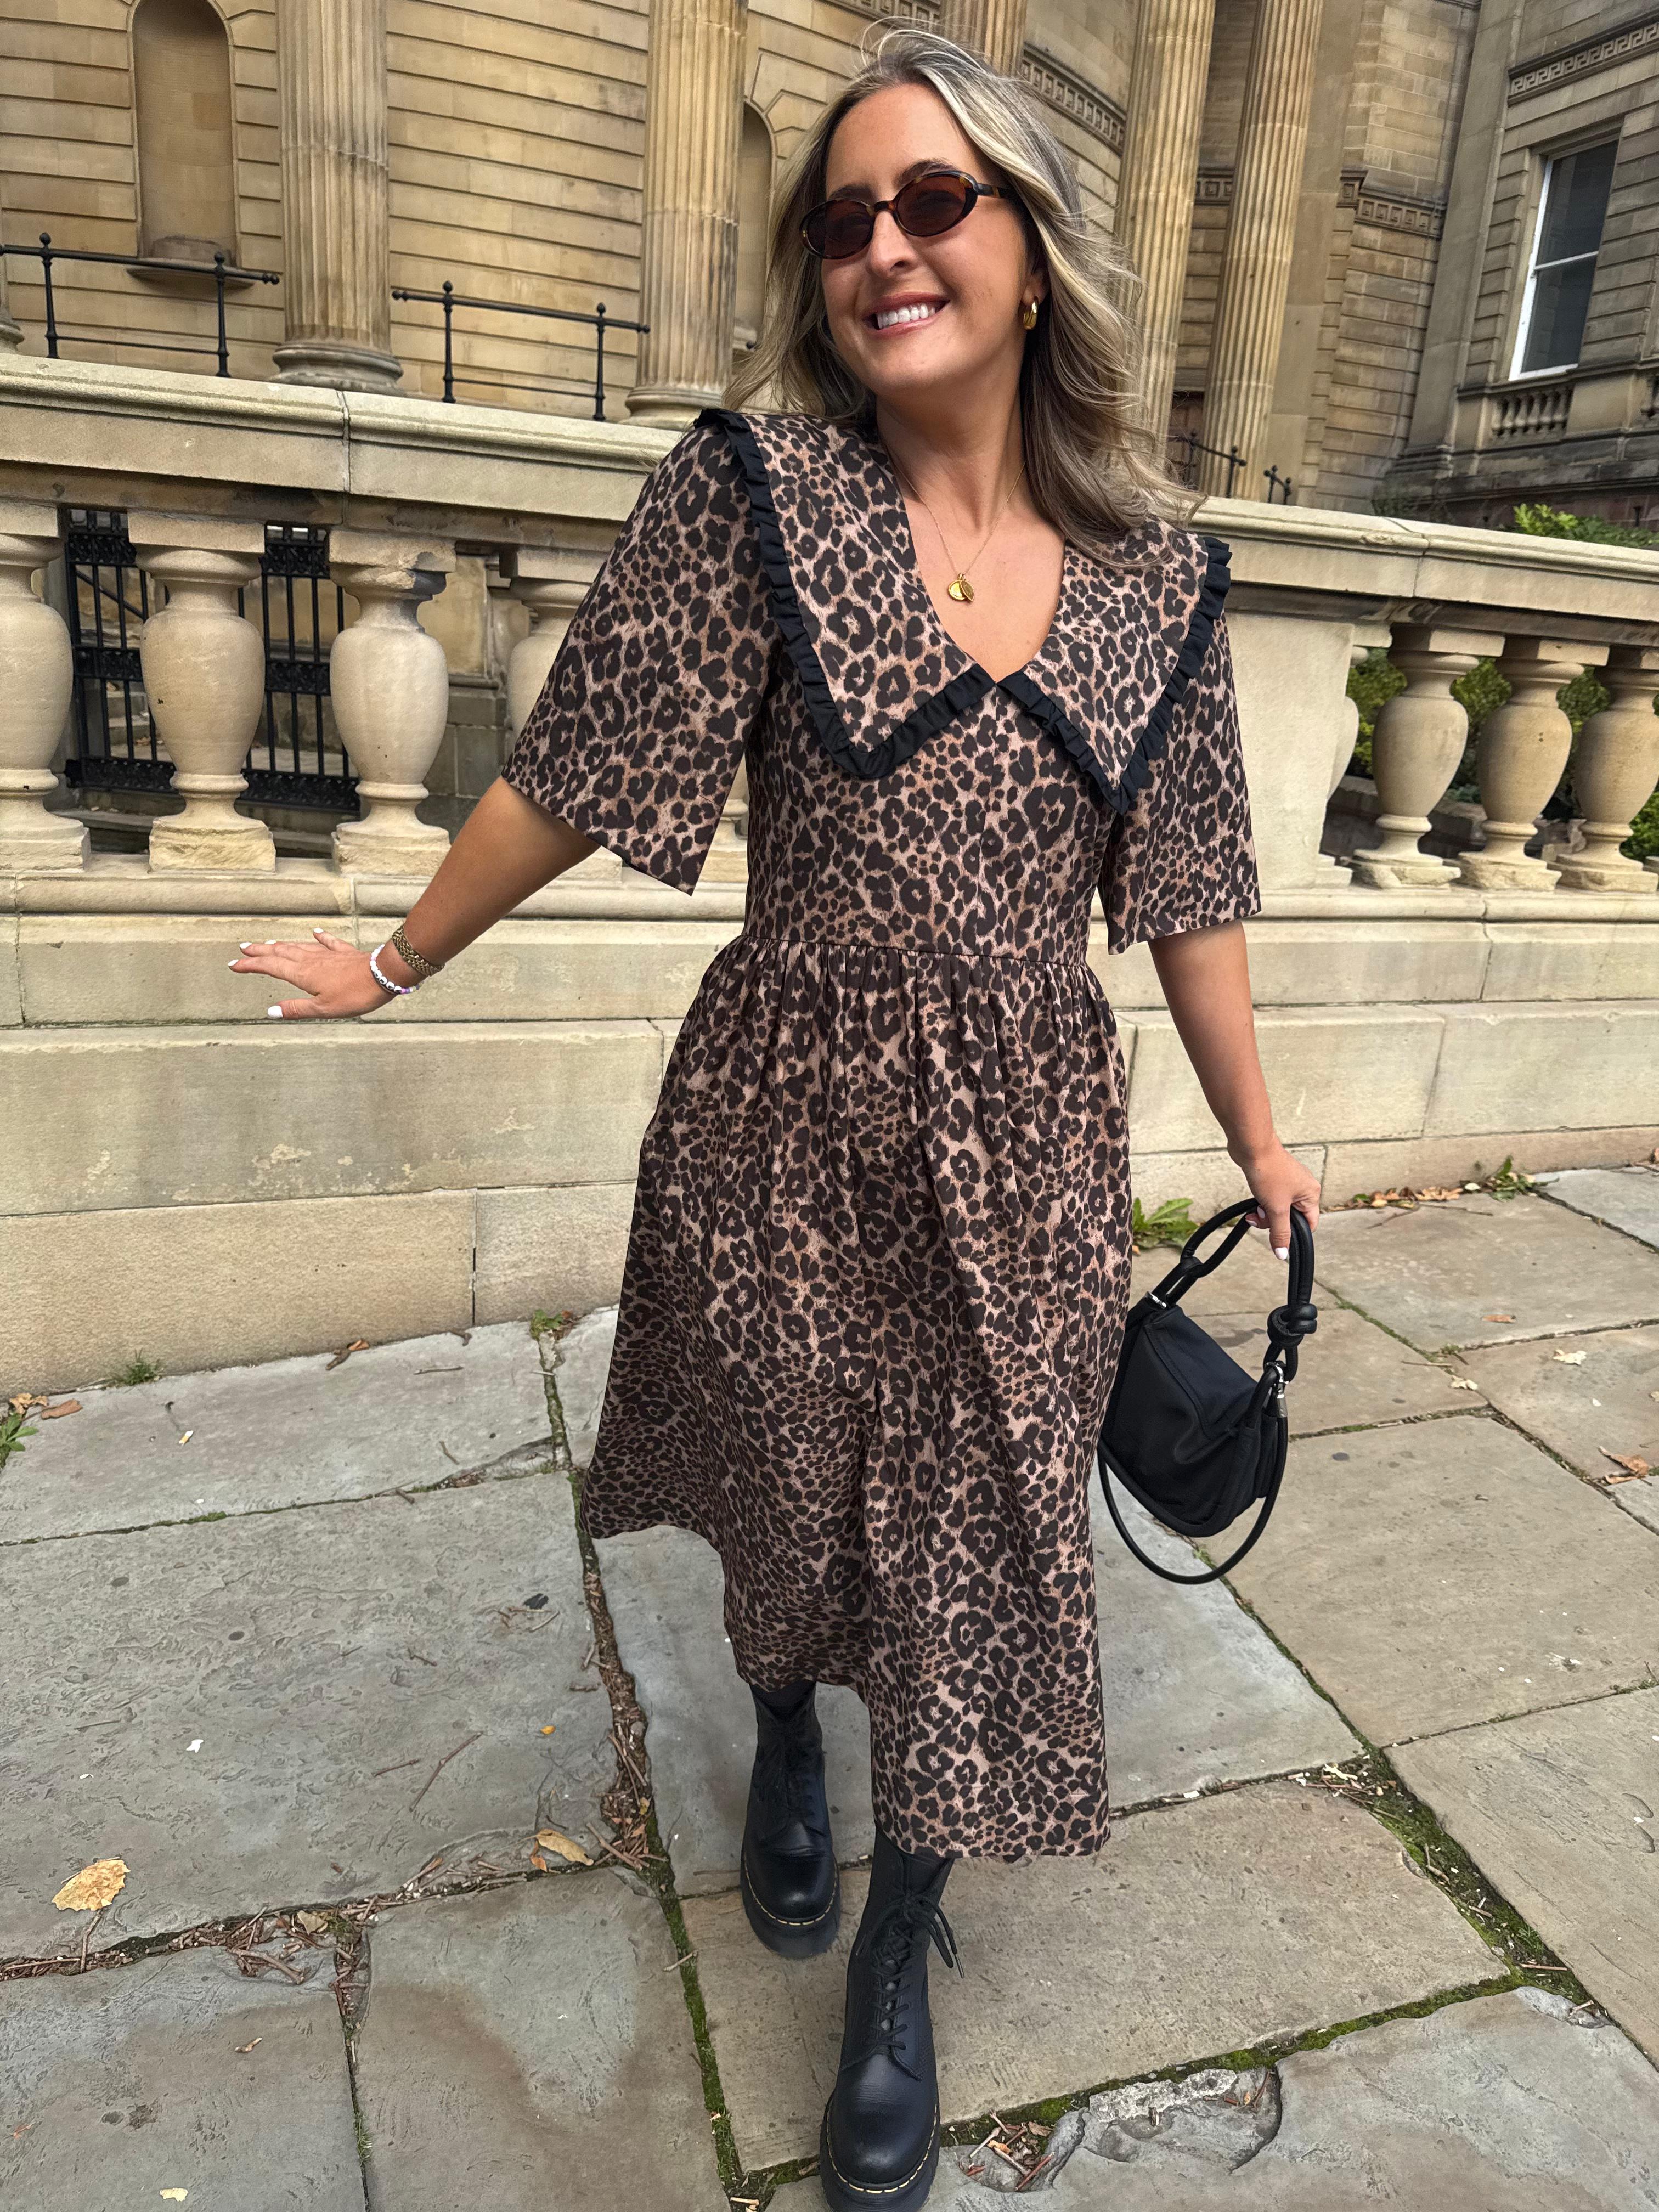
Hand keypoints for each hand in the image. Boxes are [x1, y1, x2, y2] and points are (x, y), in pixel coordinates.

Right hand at [229, 928, 399, 1019]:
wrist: (384, 975)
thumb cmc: (355, 995)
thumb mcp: (323, 1009)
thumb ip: (296, 1009)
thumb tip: (271, 1011)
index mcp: (302, 974)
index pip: (270, 967)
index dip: (250, 966)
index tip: (234, 965)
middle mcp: (311, 960)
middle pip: (280, 953)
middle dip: (260, 951)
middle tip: (244, 948)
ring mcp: (328, 954)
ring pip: (299, 946)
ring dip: (282, 944)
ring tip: (269, 943)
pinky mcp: (344, 952)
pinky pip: (327, 942)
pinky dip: (318, 937)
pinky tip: (314, 931)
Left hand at [1232, 1138, 1319, 1259]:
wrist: (1251, 1147)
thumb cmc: (1268, 1171)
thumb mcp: (1276, 1208)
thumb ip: (1280, 1233)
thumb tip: (1283, 1254)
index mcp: (1311, 1194)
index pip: (1309, 1224)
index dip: (1294, 1234)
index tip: (1278, 1237)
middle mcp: (1304, 1187)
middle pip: (1291, 1218)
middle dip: (1273, 1222)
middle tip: (1260, 1216)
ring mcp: (1289, 1182)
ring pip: (1279, 1209)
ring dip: (1265, 1213)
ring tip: (1255, 1208)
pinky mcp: (1275, 1178)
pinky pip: (1271, 1199)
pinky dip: (1262, 1202)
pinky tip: (1253, 1201)